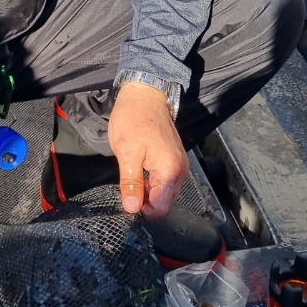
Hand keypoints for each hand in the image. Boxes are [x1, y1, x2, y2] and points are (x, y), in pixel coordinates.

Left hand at [106, 82, 188, 218]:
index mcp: (170, 171)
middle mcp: (180, 171)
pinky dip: (152, 184)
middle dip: (146, 203)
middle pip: (165, 202)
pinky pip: (165, 182)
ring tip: (130, 182)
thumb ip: (131, 183)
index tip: (127, 203)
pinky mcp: (174, 160)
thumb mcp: (126, 152)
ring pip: (165, 193)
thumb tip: (132, 208)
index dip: (143, 211)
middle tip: (126, 192)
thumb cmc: (134, 119)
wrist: (145, 95)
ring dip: (148, 193)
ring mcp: (179, 165)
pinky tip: (138, 175)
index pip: (161, 207)